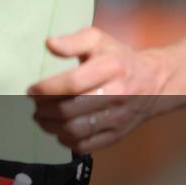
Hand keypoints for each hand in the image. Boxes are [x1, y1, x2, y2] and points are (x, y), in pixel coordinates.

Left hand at [26, 27, 165, 151]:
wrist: (154, 82)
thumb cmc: (117, 58)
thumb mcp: (98, 40)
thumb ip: (73, 41)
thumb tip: (50, 44)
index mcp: (111, 67)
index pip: (73, 83)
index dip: (47, 88)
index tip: (31, 89)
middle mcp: (117, 94)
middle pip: (71, 110)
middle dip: (45, 109)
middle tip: (34, 105)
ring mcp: (118, 118)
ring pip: (77, 130)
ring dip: (51, 126)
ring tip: (41, 117)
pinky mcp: (117, 135)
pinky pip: (87, 145)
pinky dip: (66, 140)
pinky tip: (58, 130)